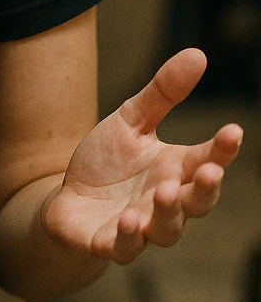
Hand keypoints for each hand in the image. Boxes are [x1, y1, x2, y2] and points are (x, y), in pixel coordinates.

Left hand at [43, 48, 242, 263]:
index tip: (233, 131)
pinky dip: (127, 239)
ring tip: (165, 193)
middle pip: (196, 202)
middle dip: (205, 189)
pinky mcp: (108, 242)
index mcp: (174, 170)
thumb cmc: (108, 162)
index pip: (206, 160)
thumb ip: (163, 93)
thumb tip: (199, 53)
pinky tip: (128, 223)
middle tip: (208, 171)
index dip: (222, 150)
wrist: (67, 199)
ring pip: (165, 229)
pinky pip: (122, 248)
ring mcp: (140, 227)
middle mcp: (164, 202)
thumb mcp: (132, 120)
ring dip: (167, 214)